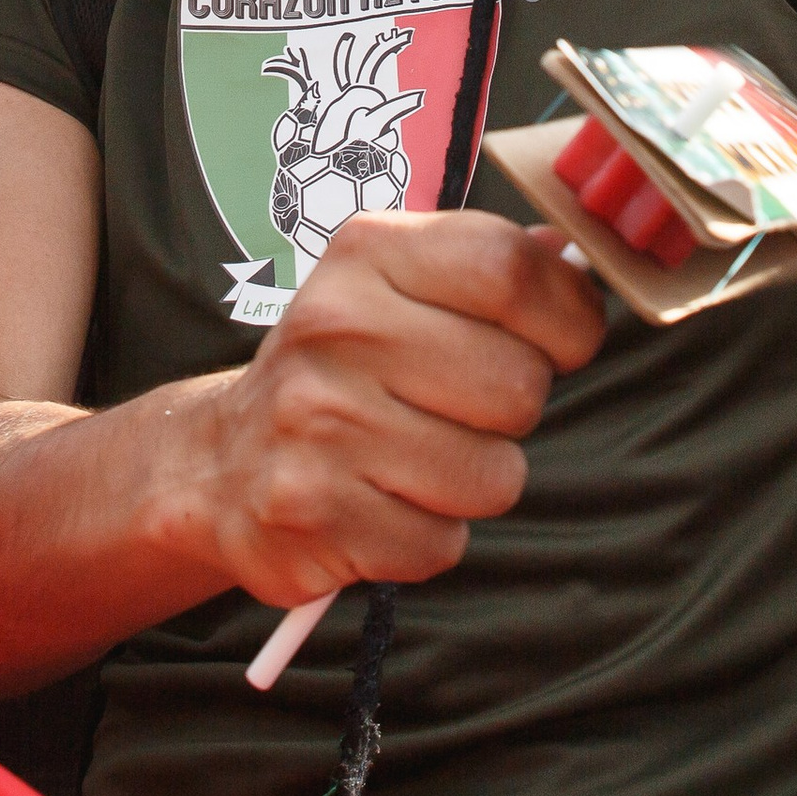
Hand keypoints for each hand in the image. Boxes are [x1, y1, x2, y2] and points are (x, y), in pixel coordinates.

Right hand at [174, 211, 603, 607]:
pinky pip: (442, 543)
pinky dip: (428, 535)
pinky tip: (383, 501)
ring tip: (418, 456)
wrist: (221, 460)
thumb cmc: (342, 367)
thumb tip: (575, 255)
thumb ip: (487, 264)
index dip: (566, 312)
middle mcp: (336, 326)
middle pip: (517, 383)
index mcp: (368, 251)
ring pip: (492, 475)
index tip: (565, 340)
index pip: (507, 267)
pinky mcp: (312, 513)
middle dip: (514, 409)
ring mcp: (319, 421)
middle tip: (462, 406)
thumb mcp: (397, 284)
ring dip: (475, 479)